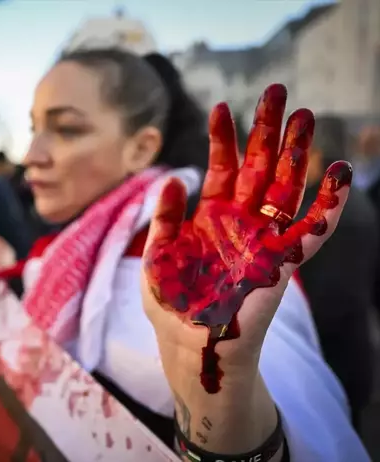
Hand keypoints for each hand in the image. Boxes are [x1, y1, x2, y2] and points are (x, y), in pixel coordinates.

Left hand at [141, 84, 351, 391]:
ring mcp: (262, 240)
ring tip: (306, 117)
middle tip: (276, 91)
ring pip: (285, 189)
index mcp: (209, 219)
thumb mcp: (158, 257)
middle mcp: (239, 224)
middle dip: (267, 131)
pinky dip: (328, 205)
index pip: (221, 169)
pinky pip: (310, 231)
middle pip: (258, 169)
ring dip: (297, 155)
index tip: (220, 106)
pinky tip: (339, 174)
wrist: (189, 346)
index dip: (222, 139)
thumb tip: (174, 177)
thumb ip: (164, 219)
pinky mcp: (281, 264)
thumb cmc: (170, 305)